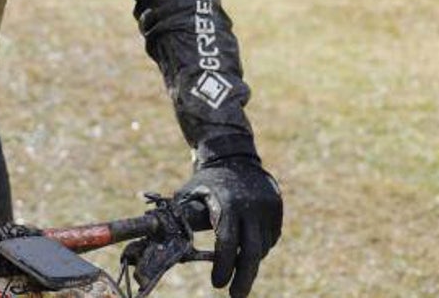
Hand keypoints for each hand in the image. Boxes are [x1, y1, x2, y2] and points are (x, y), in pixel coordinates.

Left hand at [176, 158, 281, 297]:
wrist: (232, 155)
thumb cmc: (204, 181)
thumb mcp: (189, 194)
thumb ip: (182, 217)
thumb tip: (162, 241)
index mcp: (226, 203)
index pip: (226, 243)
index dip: (223, 266)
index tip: (217, 284)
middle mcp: (250, 206)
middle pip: (250, 252)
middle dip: (243, 278)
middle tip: (235, 295)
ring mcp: (267, 207)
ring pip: (261, 246)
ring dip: (249, 260)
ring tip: (237, 266)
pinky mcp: (277, 208)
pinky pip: (270, 237)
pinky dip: (259, 246)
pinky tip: (248, 247)